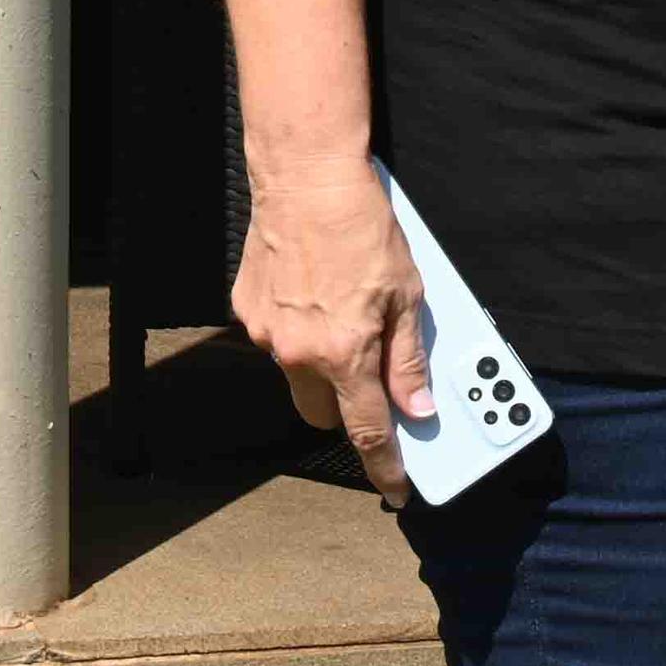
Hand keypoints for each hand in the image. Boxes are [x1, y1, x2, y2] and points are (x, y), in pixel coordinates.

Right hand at [230, 159, 434, 502]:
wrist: (304, 177)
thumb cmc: (362, 227)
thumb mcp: (408, 293)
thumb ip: (408, 359)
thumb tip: (418, 408)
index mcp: (344, 353)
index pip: (368, 432)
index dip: (385, 467)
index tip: (397, 488)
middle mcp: (298, 352)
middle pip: (324, 414)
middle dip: (350, 410)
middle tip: (376, 382)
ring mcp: (267, 332)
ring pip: (298, 377)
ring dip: (323, 366)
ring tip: (346, 316)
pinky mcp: (247, 310)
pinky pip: (277, 340)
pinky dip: (298, 331)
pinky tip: (317, 292)